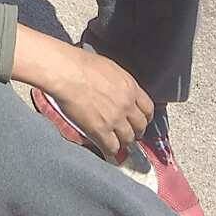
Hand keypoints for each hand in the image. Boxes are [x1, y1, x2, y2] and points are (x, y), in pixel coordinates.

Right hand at [50, 45, 152, 160]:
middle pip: (140, 126)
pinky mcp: (99, 130)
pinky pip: (112, 148)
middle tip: (131, 134)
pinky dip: (110, 151)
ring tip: (117, 143)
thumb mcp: (111, 69)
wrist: (67, 72)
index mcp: (130, 88)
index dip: (145, 118)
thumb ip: (121, 84)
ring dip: (123, 142)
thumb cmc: (83, 65)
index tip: (141, 121)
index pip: (148, 109)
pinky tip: (107, 149)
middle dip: (136, 132)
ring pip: (128, 139)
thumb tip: (122, 93)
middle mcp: (126, 105)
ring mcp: (114, 119)